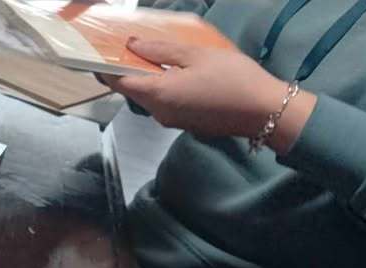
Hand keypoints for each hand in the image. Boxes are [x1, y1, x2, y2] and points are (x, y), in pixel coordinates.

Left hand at [102, 38, 315, 152]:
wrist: (265, 112)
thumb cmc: (232, 79)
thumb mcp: (197, 55)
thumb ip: (161, 50)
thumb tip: (132, 45)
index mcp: (157, 95)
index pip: (118, 83)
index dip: (105, 68)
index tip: (100, 53)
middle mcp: (158, 112)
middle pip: (133, 90)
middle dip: (128, 69)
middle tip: (132, 46)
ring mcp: (171, 120)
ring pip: (149, 96)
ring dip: (148, 77)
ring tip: (155, 54)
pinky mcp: (184, 122)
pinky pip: (165, 102)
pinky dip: (163, 86)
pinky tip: (175, 71)